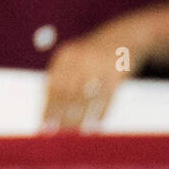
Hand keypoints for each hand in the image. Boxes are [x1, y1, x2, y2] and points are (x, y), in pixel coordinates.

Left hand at [41, 17, 149, 131]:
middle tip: (55, 132)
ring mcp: (100, 66)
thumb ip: (61, 76)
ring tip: (72, 132)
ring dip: (78, 117)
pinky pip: (107, 98)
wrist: (125, 36)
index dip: (47, 106)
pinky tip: (94, 125)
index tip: (43, 123)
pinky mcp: (118, 74)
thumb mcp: (74, 56)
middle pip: (67, 93)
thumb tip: (46, 105)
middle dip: (60, 115)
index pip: (52, 85)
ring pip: (86, 98)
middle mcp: (81, 60)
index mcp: (66, 55)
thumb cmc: (93, 53)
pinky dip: (100, 113)